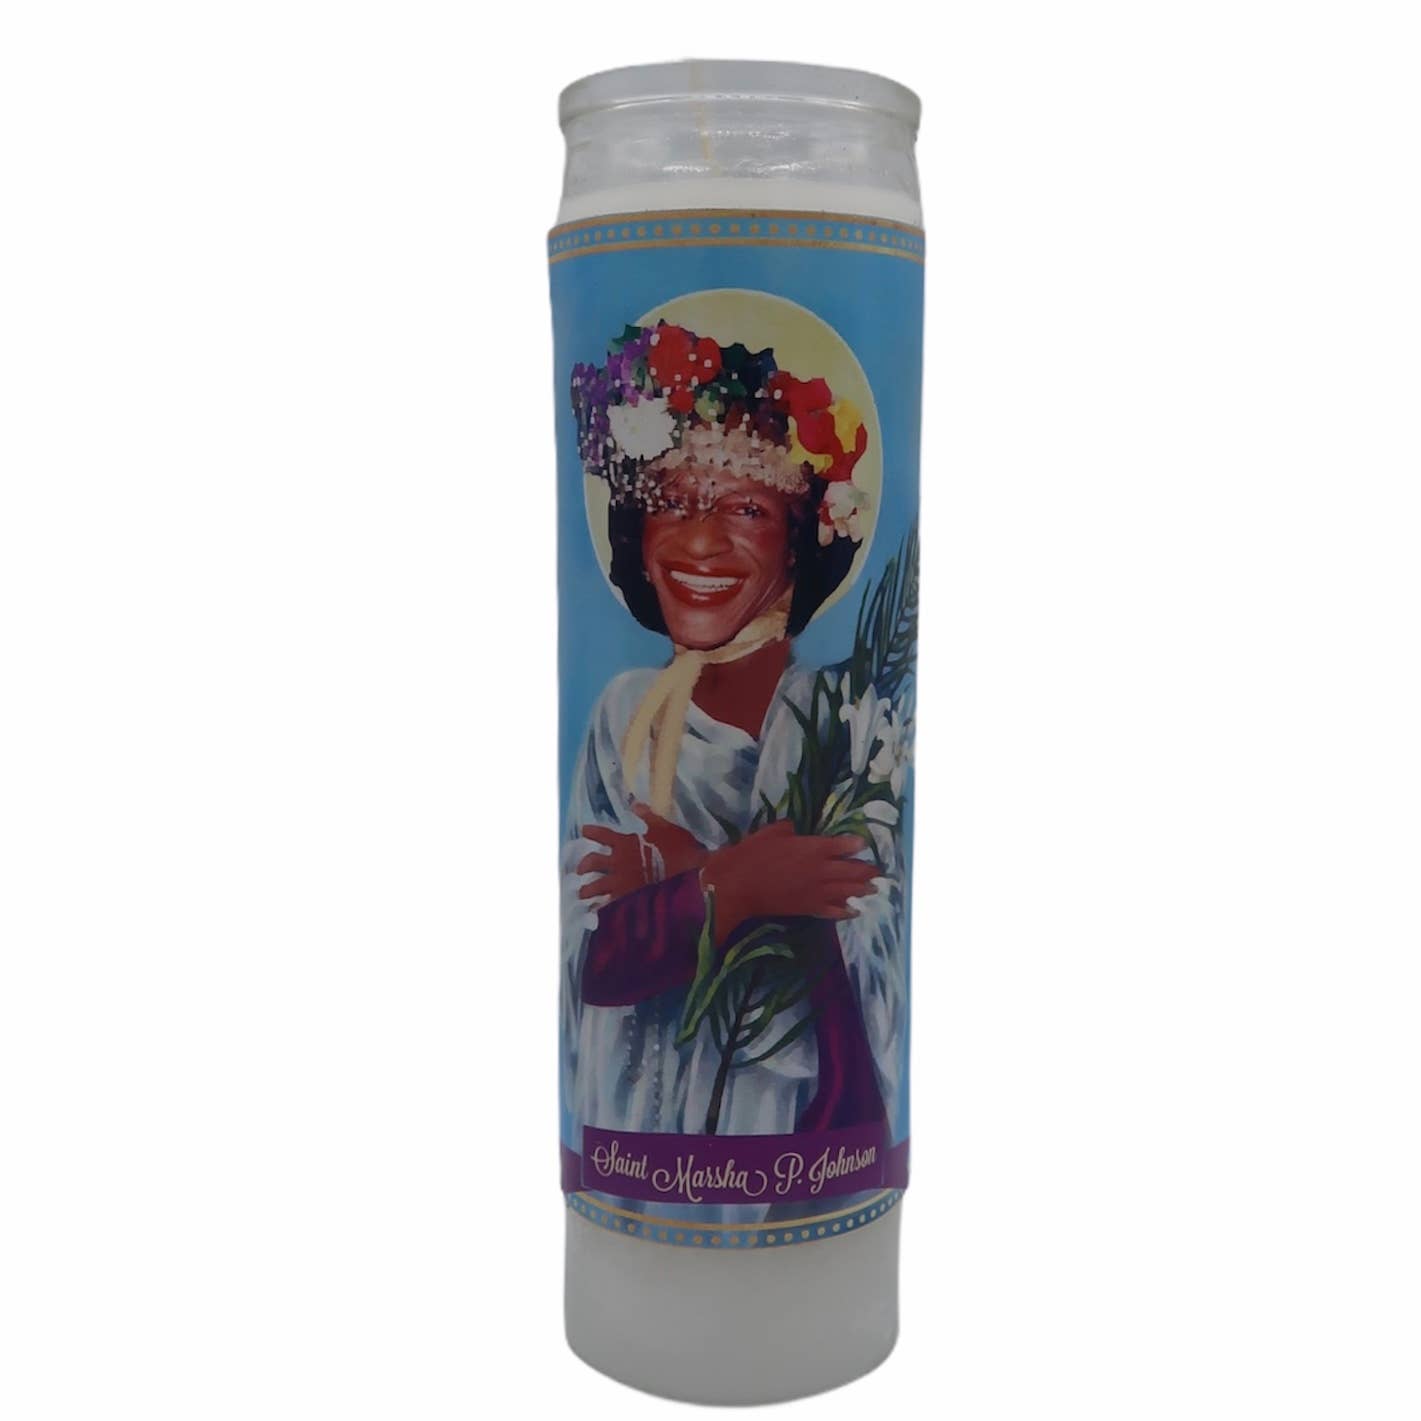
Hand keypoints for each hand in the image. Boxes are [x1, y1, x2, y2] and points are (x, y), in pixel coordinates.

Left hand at [576, 802, 709, 900]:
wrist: (691, 873)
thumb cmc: (678, 847)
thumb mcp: (663, 826)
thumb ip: (647, 816)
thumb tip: (635, 804)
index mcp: (625, 842)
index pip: (601, 835)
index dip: (591, 832)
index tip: (584, 831)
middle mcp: (618, 862)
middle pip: (592, 863)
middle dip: (583, 866)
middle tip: (580, 871)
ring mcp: (622, 882)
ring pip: (595, 887)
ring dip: (586, 890)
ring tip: (582, 894)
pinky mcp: (629, 898)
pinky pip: (609, 905)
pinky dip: (601, 908)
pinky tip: (597, 911)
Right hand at [701, 819, 877, 941]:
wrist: (739, 886)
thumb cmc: (753, 854)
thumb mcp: (772, 832)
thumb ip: (790, 829)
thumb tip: (796, 828)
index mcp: (814, 848)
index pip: (845, 846)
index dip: (856, 844)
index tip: (863, 844)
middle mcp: (822, 870)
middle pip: (853, 871)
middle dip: (867, 870)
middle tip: (877, 870)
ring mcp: (817, 891)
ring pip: (848, 891)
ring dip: (863, 889)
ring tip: (873, 888)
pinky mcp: (809, 908)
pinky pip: (834, 911)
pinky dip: (845, 911)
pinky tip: (853, 911)